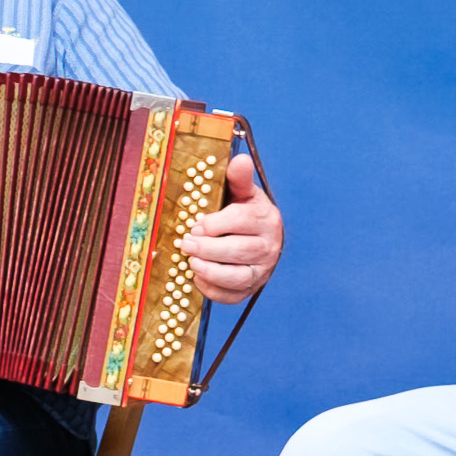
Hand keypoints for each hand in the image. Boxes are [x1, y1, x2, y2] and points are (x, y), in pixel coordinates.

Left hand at [180, 152, 280, 300]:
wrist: (260, 238)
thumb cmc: (245, 212)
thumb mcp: (243, 193)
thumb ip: (239, 178)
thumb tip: (240, 159)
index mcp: (266, 219)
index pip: (241, 221)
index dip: (214, 224)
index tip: (196, 224)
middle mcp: (269, 246)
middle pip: (239, 251)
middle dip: (208, 248)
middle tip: (186, 244)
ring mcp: (263, 270)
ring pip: (238, 277)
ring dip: (210, 271)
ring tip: (191, 262)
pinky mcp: (252, 288)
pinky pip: (233, 296)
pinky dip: (213, 290)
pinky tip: (198, 277)